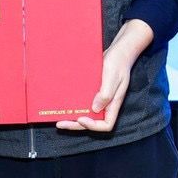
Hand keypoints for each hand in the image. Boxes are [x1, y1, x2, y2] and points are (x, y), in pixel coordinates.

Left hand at [61, 19, 152, 133]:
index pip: (107, 124)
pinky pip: (84, 102)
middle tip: (60, 123)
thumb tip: (95, 109)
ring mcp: (100, 98)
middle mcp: (107, 104)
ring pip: (87, 113)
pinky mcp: (94, 91)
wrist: (118, 51)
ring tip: (59, 117)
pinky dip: (75, 105)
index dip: (93, 126)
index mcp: (114, 103)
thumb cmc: (118, 63)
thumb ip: (106, 94)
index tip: (81, 118)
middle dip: (76, 125)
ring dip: (74, 117)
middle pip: (93, 122)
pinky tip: (64, 103)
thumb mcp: (112, 77)